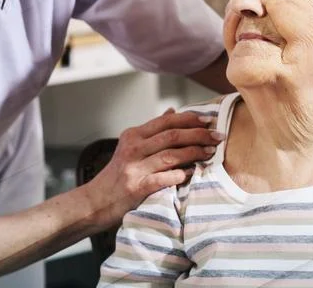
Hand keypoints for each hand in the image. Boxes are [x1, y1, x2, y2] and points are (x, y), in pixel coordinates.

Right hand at [80, 109, 223, 227]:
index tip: (208, 120)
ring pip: (172, 155)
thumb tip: (172, 111)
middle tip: (217, 136)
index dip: (190, 119)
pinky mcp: (138, 188)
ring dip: (195, 152)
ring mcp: (135, 168)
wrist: (95, 202)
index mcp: (133, 136)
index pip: (166, 121)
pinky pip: (165, 178)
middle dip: (199, 134)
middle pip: (172, 135)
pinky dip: (182, 174)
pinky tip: (193, 173)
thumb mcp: (130, 147)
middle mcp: (133, 149)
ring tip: (211, 152)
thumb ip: (152, 131)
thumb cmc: (117, 175)